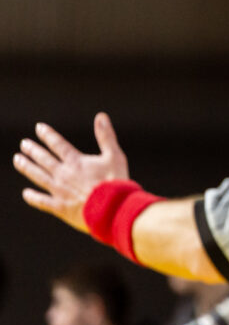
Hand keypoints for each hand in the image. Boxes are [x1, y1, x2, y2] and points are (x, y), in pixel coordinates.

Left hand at [13, 112, 128, 232]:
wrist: (111, 209)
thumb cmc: (116, 181)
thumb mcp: (115, 156)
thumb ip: (106, 136)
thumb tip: (101, 116)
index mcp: (76, 162)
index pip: (58, 145)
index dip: (48, 135)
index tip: (39, 128)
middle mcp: (63, 174)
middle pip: (44, 159)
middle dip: (33, 150)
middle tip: (23, 143)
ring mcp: (59, 191)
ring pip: (38, 177)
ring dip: (27, 167)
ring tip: (18, 160)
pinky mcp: (59, 207)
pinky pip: (41, 201)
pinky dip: (32, 197)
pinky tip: (25, 193)